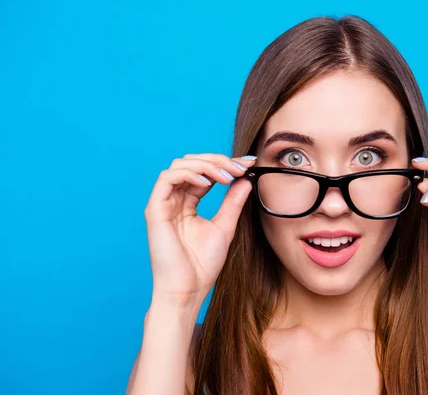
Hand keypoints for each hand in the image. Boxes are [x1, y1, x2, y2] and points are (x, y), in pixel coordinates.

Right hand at [143, 153, 255, 307]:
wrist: (188, 290)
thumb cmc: (202, 265)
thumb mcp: (225, 226)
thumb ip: (233, 202)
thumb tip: (245, 179)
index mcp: (187, 203)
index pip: (204, 173)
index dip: (225, 164)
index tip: (248, 163)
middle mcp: (174, 200)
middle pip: (191, 163)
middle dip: (218, 160)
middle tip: (239, 167)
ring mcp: (163, 203)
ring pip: (180, 165)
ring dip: (207, 165)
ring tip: (227, 176)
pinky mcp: (155, 209)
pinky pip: (167, 178)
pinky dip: (189, 174)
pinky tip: (209, 183)